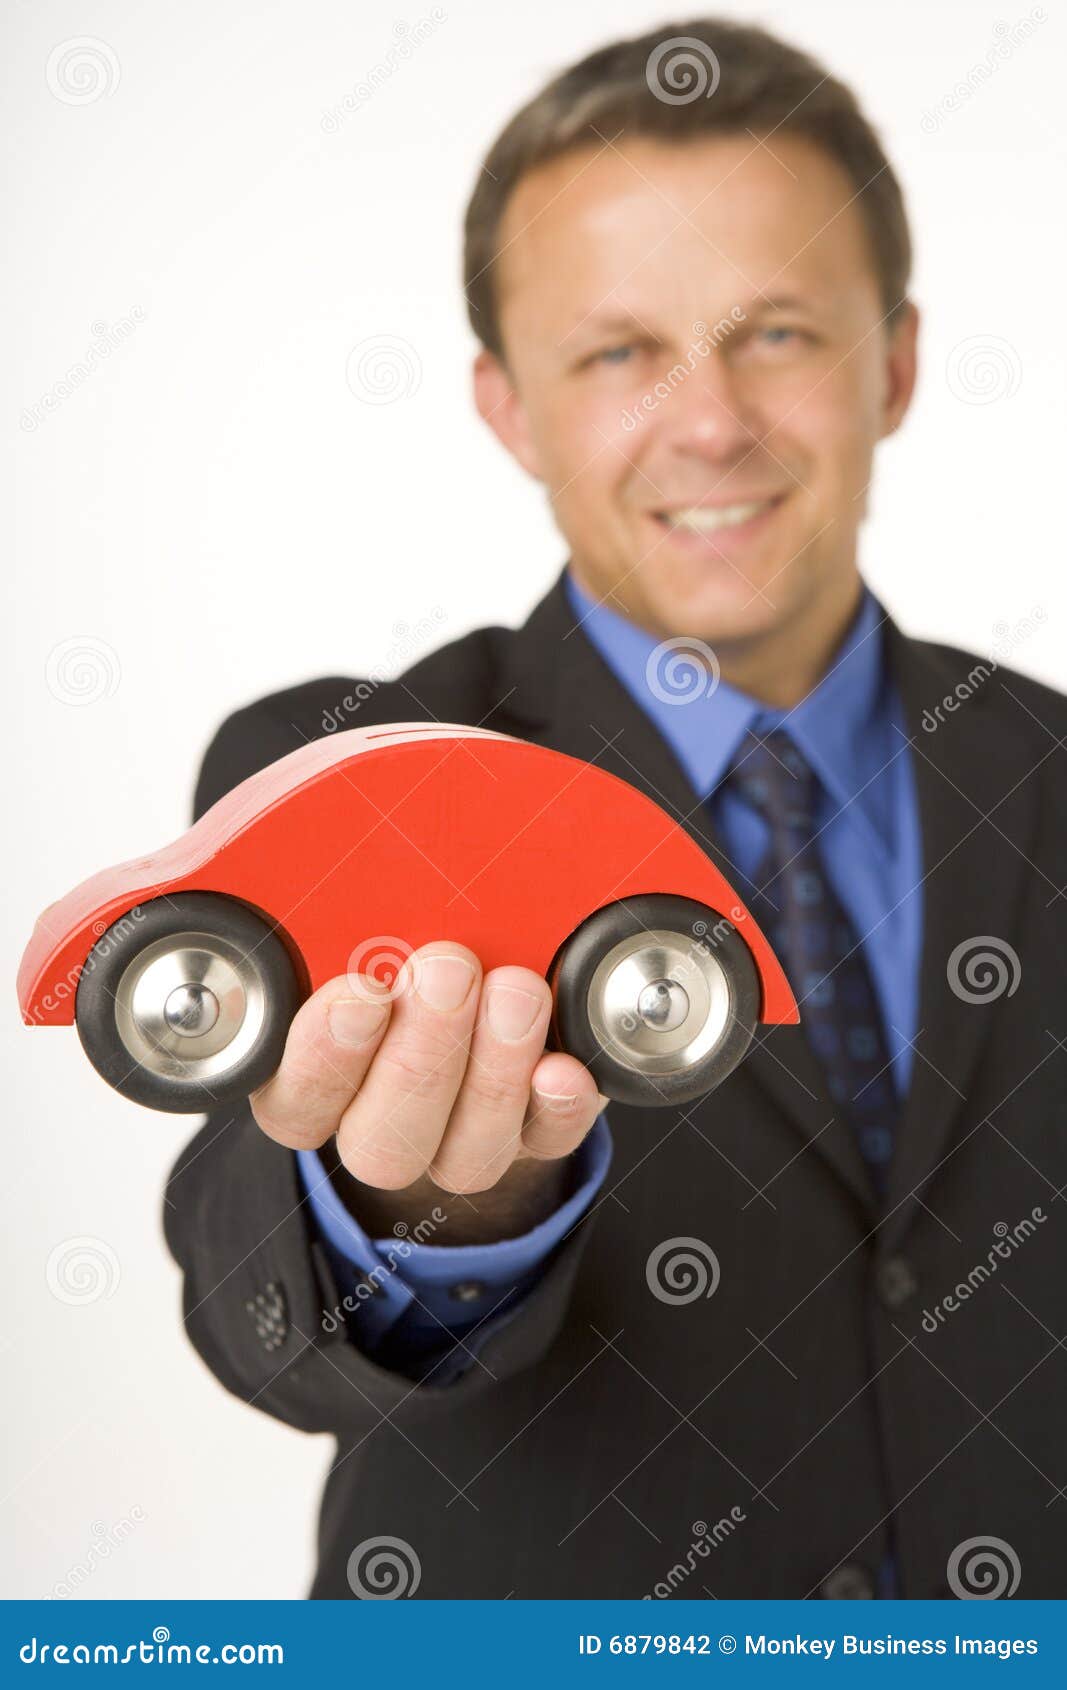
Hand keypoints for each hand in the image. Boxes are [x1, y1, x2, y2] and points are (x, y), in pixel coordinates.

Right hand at [248, 941, 605, 1196]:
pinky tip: (561, 1067)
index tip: (362, 991)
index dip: (324, 1055)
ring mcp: (456, 1146)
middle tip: (449, 971)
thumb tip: (327, 862)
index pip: (297, 1099)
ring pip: (465, 1156)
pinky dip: (556, 1106)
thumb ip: (348, 922)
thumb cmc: (401, 950)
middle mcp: (380, 1128)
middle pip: (381, 1140)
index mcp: (314, 1083)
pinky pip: (546, 1144)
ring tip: (516, 992)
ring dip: (494, 1072)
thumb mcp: (361, 927)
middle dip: (420, 1056)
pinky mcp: (532, 1142)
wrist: (482, 988)